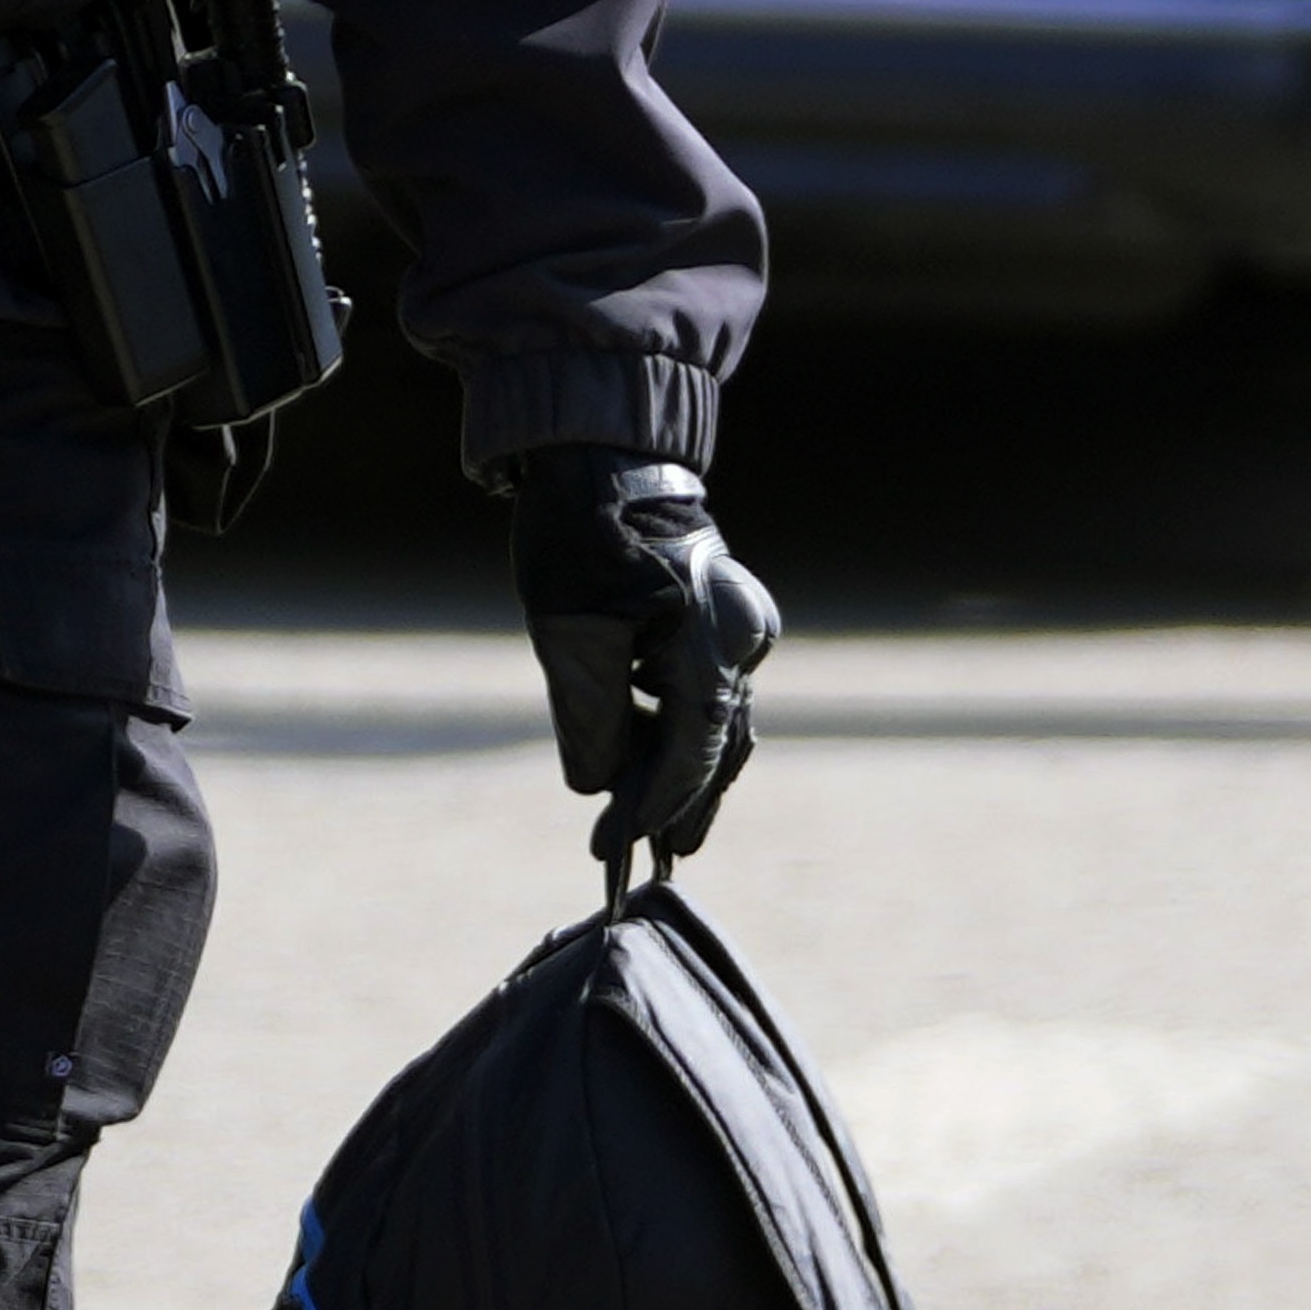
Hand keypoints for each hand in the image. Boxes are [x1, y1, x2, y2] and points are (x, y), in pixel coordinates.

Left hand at [507, 447, 783, 868]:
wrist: (600, 449)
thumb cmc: (578, 535)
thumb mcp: (568, 634)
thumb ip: (591, 722)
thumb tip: (605, 788)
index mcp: (710, 644)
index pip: (687, 753)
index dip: (650, 807)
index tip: (610, 848)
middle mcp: (742, 636)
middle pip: (717, 745)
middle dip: (682, 804)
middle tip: (655, 860)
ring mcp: (741, 621)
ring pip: (721, 720)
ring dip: (691, 773)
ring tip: (667, 832)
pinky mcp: (726, 610)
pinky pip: (714, 688)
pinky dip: (687, 728)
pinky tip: (660, 762)